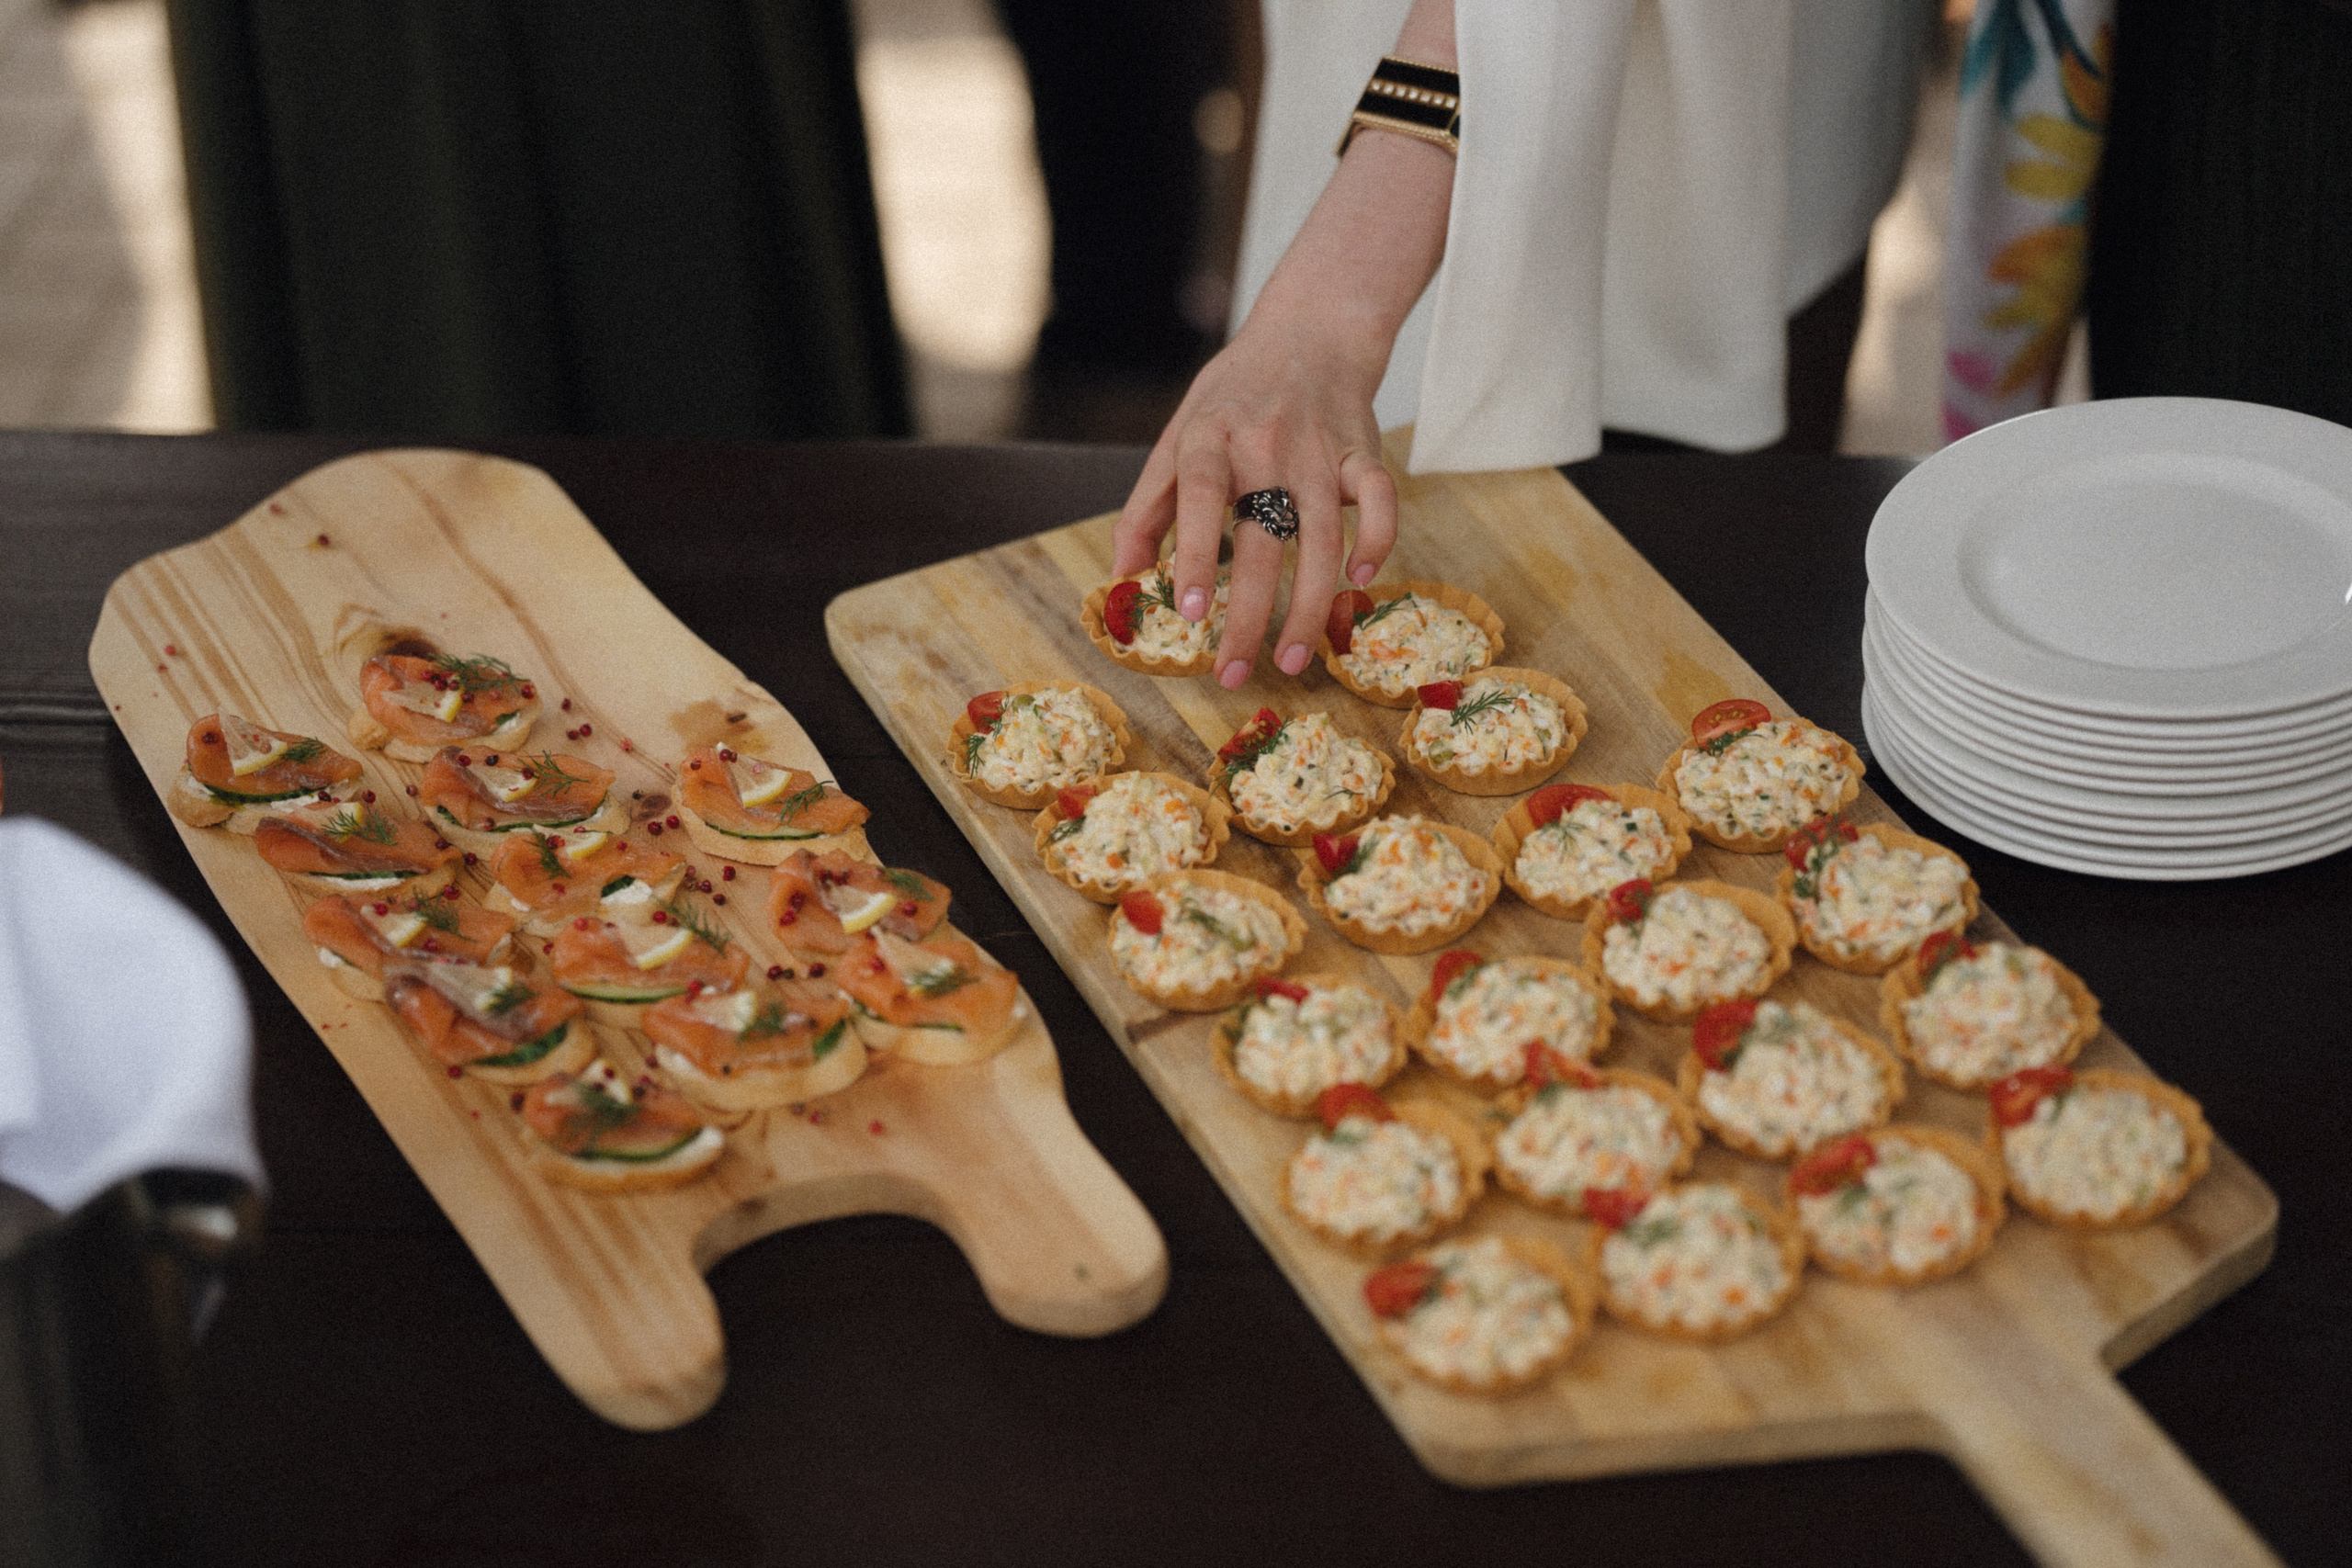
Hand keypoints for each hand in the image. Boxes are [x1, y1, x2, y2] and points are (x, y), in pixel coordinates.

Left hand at [1110, 315, 1397, 688]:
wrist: (1310, 331)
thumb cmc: (1234, 396)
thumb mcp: (1177, 436)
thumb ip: (1146, 507)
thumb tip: (1121, 577)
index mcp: (1209, 436)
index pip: (1200, 496)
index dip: (1198, 555)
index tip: (1192, 614)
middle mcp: (1266, 444)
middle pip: (1263, 538)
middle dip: (1250, 614)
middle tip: (1233, 673)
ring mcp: (1320, 450)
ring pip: (1323, 537)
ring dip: (1311, 605)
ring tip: (1293, 660)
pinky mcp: (1364, 453)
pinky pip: (1382, 502)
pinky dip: (1377, 542)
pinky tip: (1359, 582)